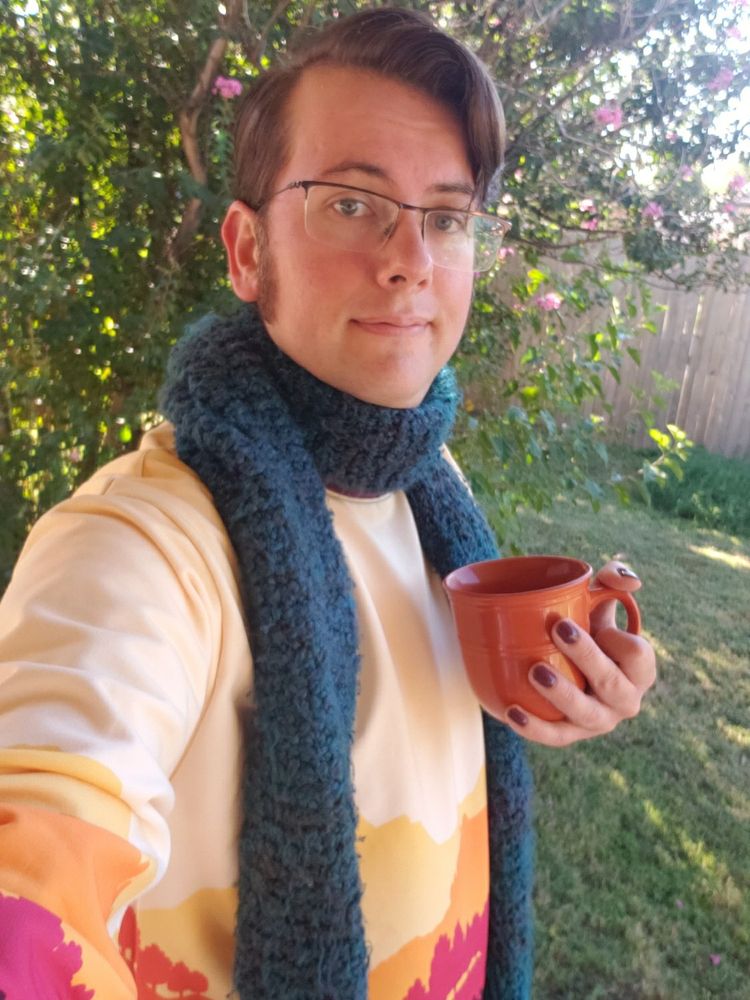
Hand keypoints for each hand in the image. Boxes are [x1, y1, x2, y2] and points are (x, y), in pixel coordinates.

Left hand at [504, 560, 655, 746]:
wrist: (568, 662)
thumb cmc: (590, 628)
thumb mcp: (603, 601)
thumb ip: (615, 579)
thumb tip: (628, 580)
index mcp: (640, 668)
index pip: (637, 654)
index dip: (617, 638)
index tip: (593, 618)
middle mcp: (626, 699)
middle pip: (612, 684)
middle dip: (587, 658)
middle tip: (557, 629)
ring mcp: (600, 721)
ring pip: (586, 716)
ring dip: (562, 696)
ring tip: (534, 671)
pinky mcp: (573, 734)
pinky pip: (556, 737)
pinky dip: (534, 729)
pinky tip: (512, 712)